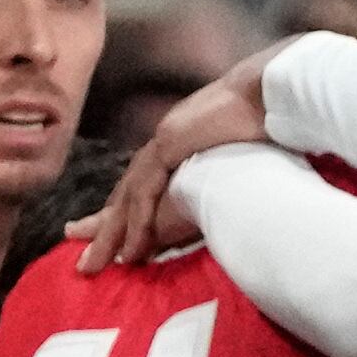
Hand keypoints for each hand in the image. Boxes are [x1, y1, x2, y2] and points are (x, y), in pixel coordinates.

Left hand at [70, 47, 280, 268]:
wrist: (270, 90)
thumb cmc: (268, 117)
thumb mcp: (241, 148)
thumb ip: (228, 166)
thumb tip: (239, 188)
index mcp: (180, 138)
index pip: (145, 181)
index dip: (128, 211)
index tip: (116, 238)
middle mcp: (165, 139)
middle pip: (126, 191)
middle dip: (102, 226)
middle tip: (85, 259)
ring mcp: (163, 141)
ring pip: (127, 196)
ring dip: (109, 234)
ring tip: (94, 265)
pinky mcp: (169, 146)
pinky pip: (145, 193)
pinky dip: (136, 224)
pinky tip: (130, 252)